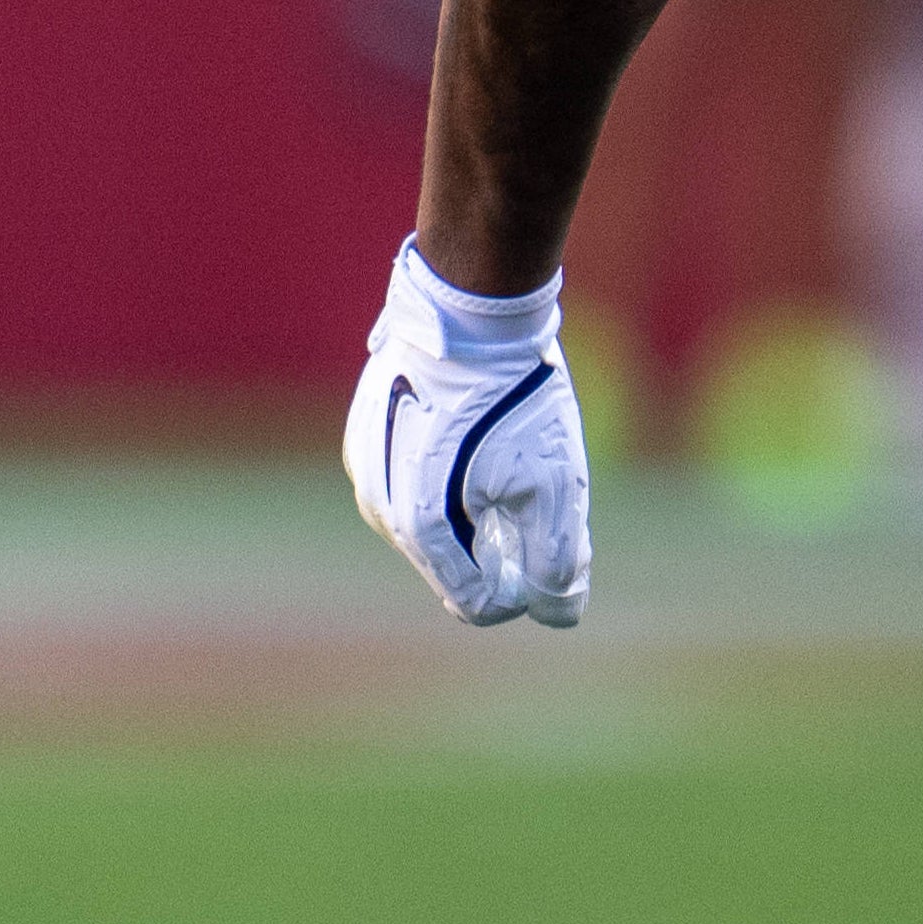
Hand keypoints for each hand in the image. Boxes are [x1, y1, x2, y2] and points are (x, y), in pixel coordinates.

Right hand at [344, 242, 591, 628]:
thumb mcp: (555, 484)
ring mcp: (365, 473)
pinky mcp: (364, 441)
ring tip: (505, 467)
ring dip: (467, 517)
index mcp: (422, 529)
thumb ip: (558, 562)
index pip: (477, 604)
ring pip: (427, 526)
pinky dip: (442, 481)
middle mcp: (381, 510)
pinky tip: (472, 441)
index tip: (550, 550)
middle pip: (451, 566)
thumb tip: (556, 612)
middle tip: (535, 502)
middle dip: (497, 551)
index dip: (524, 591)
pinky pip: (405, 485)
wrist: (470, 311)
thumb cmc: (517, 399)